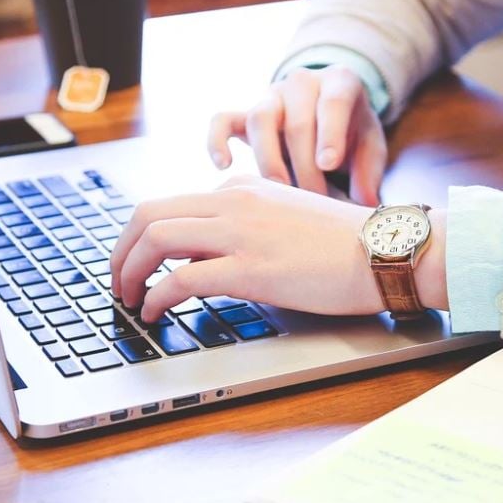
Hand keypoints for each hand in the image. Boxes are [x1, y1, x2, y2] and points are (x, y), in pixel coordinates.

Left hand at [109, 175, 446, 320]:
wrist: (385, 250)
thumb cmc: (347, 244)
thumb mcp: (289, 219)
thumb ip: (251, 225)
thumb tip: (215, 255)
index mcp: (243, 189)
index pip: (173, 205)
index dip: (144, 239)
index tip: (139, 264)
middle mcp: (234, 202)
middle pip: (148, 214)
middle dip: (121, 251)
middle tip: (118, 281)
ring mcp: (240, 233)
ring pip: (155, 239)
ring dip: (129, 272)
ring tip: (128, 299)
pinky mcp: (250, 268)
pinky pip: (180, 279)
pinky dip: (156, 297)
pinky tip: (155, 314)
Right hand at [207, 66, 387, 205]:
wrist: (329, 113)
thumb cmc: (352, 133)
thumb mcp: (371, 146)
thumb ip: (369, 171)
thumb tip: (365, 203)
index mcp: (340, 82)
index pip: (333, 102)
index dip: (329, 133)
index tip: (328, 164)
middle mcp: (302, 82)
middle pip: (296, 121)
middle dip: (305, 166)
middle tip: (314, 200)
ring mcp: (271, 97)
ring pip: (260, 119)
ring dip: (269, 159)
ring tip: (280, 191)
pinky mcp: (245, 113)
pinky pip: (222, 120)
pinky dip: (217, 140)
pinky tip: (224, 166)